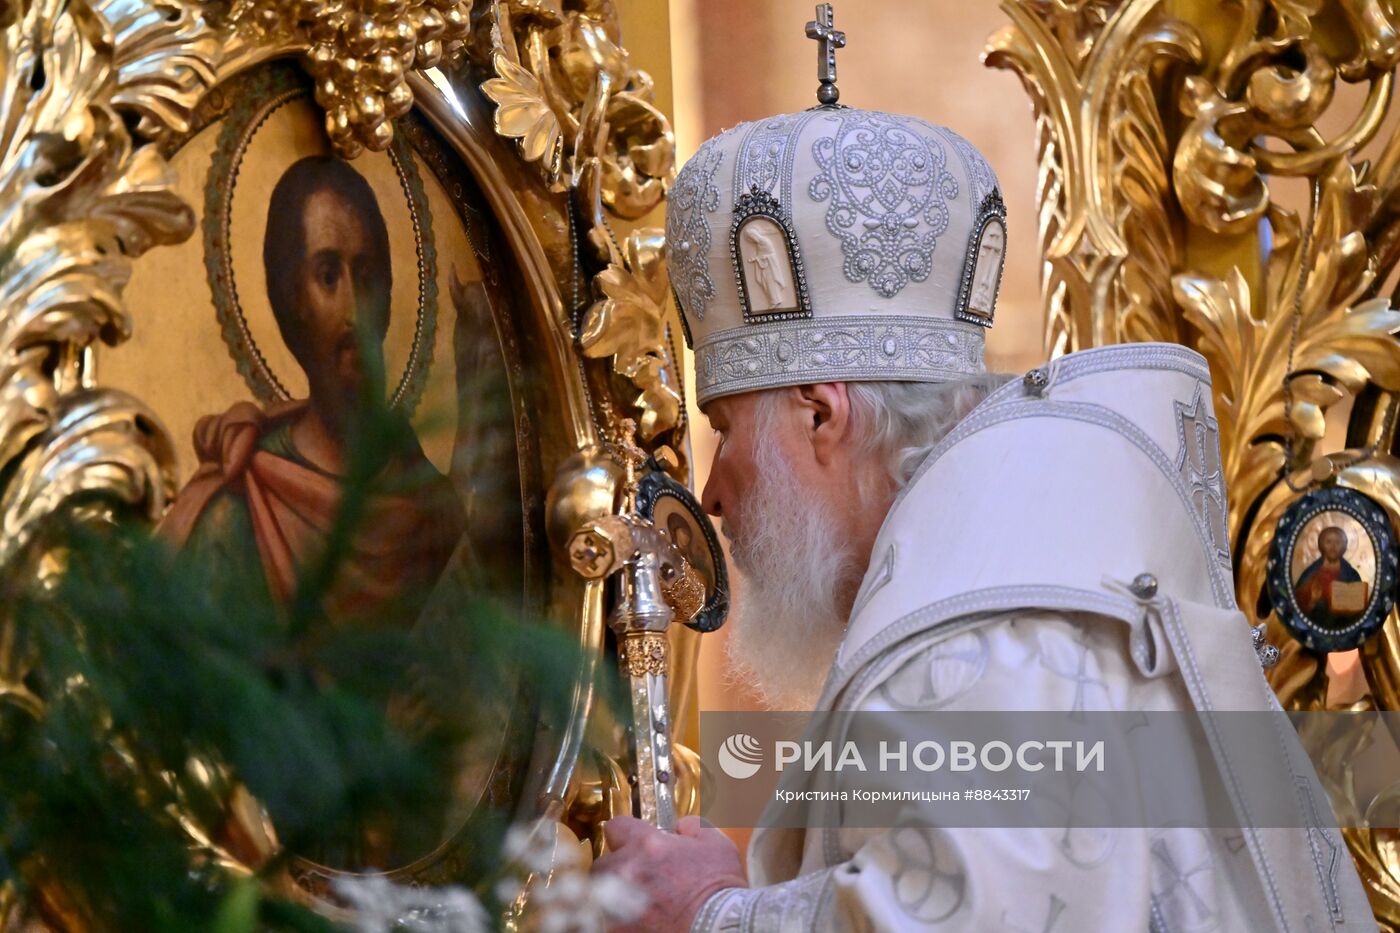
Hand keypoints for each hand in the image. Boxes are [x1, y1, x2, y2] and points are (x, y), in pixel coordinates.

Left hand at [591, 815, 746, 931]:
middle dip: (617, 866)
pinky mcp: (619, 929)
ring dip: (614, 893)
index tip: (630, 840)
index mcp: (649, 845)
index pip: (616, 826)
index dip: (625, 833)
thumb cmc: (721, 891)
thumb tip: (680, 826)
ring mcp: (620, 903)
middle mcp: (628, 871)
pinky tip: (638, 919)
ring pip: (600, 893)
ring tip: (634, 901)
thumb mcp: (717, 844)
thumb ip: (693, 826)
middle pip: (603, 862)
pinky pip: (607, 919)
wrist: (720, 927)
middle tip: (635, 875)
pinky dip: (618, 918)